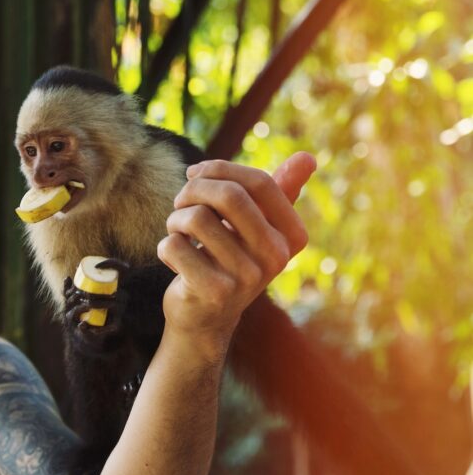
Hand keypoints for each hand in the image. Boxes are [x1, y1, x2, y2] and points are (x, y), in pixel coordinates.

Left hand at [157, 152, 315, 348]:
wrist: (205, 318)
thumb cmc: (228, 259)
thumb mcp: (255, 226)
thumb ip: (278, 191)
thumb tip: (309, 156)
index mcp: (291, 237)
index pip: (259, 182)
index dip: (219, 168)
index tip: (194, 172)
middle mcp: (275, 258)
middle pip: (229, 196)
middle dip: (193, 189)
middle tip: (180, 201)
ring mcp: (246, 278)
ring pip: (196, 219)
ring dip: (175, 220)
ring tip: (178, 233)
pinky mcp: (213, 293)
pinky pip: (174, 246)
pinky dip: (165, 246)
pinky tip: (174, 261)